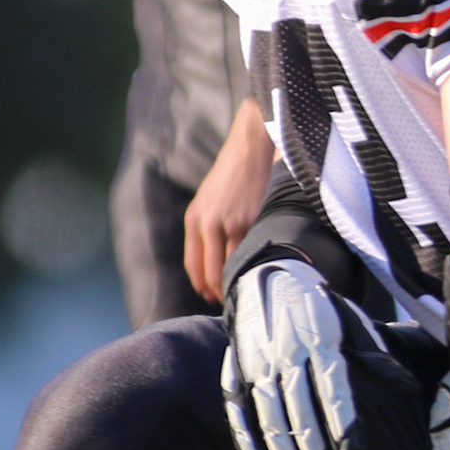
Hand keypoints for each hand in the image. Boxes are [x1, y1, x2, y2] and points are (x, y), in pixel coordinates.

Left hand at [185, 101, 275, 303]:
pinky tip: (257, 270)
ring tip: (243, 289)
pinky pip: (250, 250)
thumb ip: (205, 225)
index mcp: (194, 219)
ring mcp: (230, 223)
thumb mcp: (207, 199)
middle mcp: (208, 224)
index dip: (201, 285)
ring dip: (236, 281)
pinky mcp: (251, 219)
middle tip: (227, 300)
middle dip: (218, 291)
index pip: (193, 264)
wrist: (248, 149)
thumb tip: (212, 257)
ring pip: (231, 265)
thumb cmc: (230, 174)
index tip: (209, 295)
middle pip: (211, 271)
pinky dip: (252, 264)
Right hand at [223, 260, 369, 449]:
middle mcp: (287, 354)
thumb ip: (376, 356)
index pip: (333, 389)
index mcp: (320, 341)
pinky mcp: (237, 371)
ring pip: (268, 417)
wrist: (267, 275)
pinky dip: (248, 444)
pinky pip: (239, 412)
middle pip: (300, 411)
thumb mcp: (351, 322)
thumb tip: (409, 385)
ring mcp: (257, 364)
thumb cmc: (319, 306)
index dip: (343, 423)